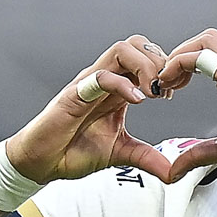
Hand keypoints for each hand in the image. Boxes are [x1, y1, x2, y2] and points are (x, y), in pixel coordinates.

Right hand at [6, 35, 173, 183]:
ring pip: (121, 50)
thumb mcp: (121, 154)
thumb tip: (172, 172)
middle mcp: (105, 80)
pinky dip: (122, 84)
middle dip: (159, 62)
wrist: (42, 162)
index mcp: (117, 88)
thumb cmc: (73, 150)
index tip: (174, 91)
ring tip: (152, 93)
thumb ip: (147, 158)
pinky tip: (136, 101)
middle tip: (165, 90)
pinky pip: (100, 76)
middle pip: (137, 44)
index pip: (145, 57)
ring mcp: (89, 84)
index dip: (165, 68)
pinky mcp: (74, 95)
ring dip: (144, 67)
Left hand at [155, 29, 216, 181]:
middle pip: (207, 39)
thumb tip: (178, 164)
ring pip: (204, 40)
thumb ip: (202, 152)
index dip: (189, 63)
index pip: (215, 53)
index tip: (174, 87)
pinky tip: (169, 82)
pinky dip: (179, 63)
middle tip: (166, 80)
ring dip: (179, 55)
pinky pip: (201, 54)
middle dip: (181, 54)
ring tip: (165, 80)